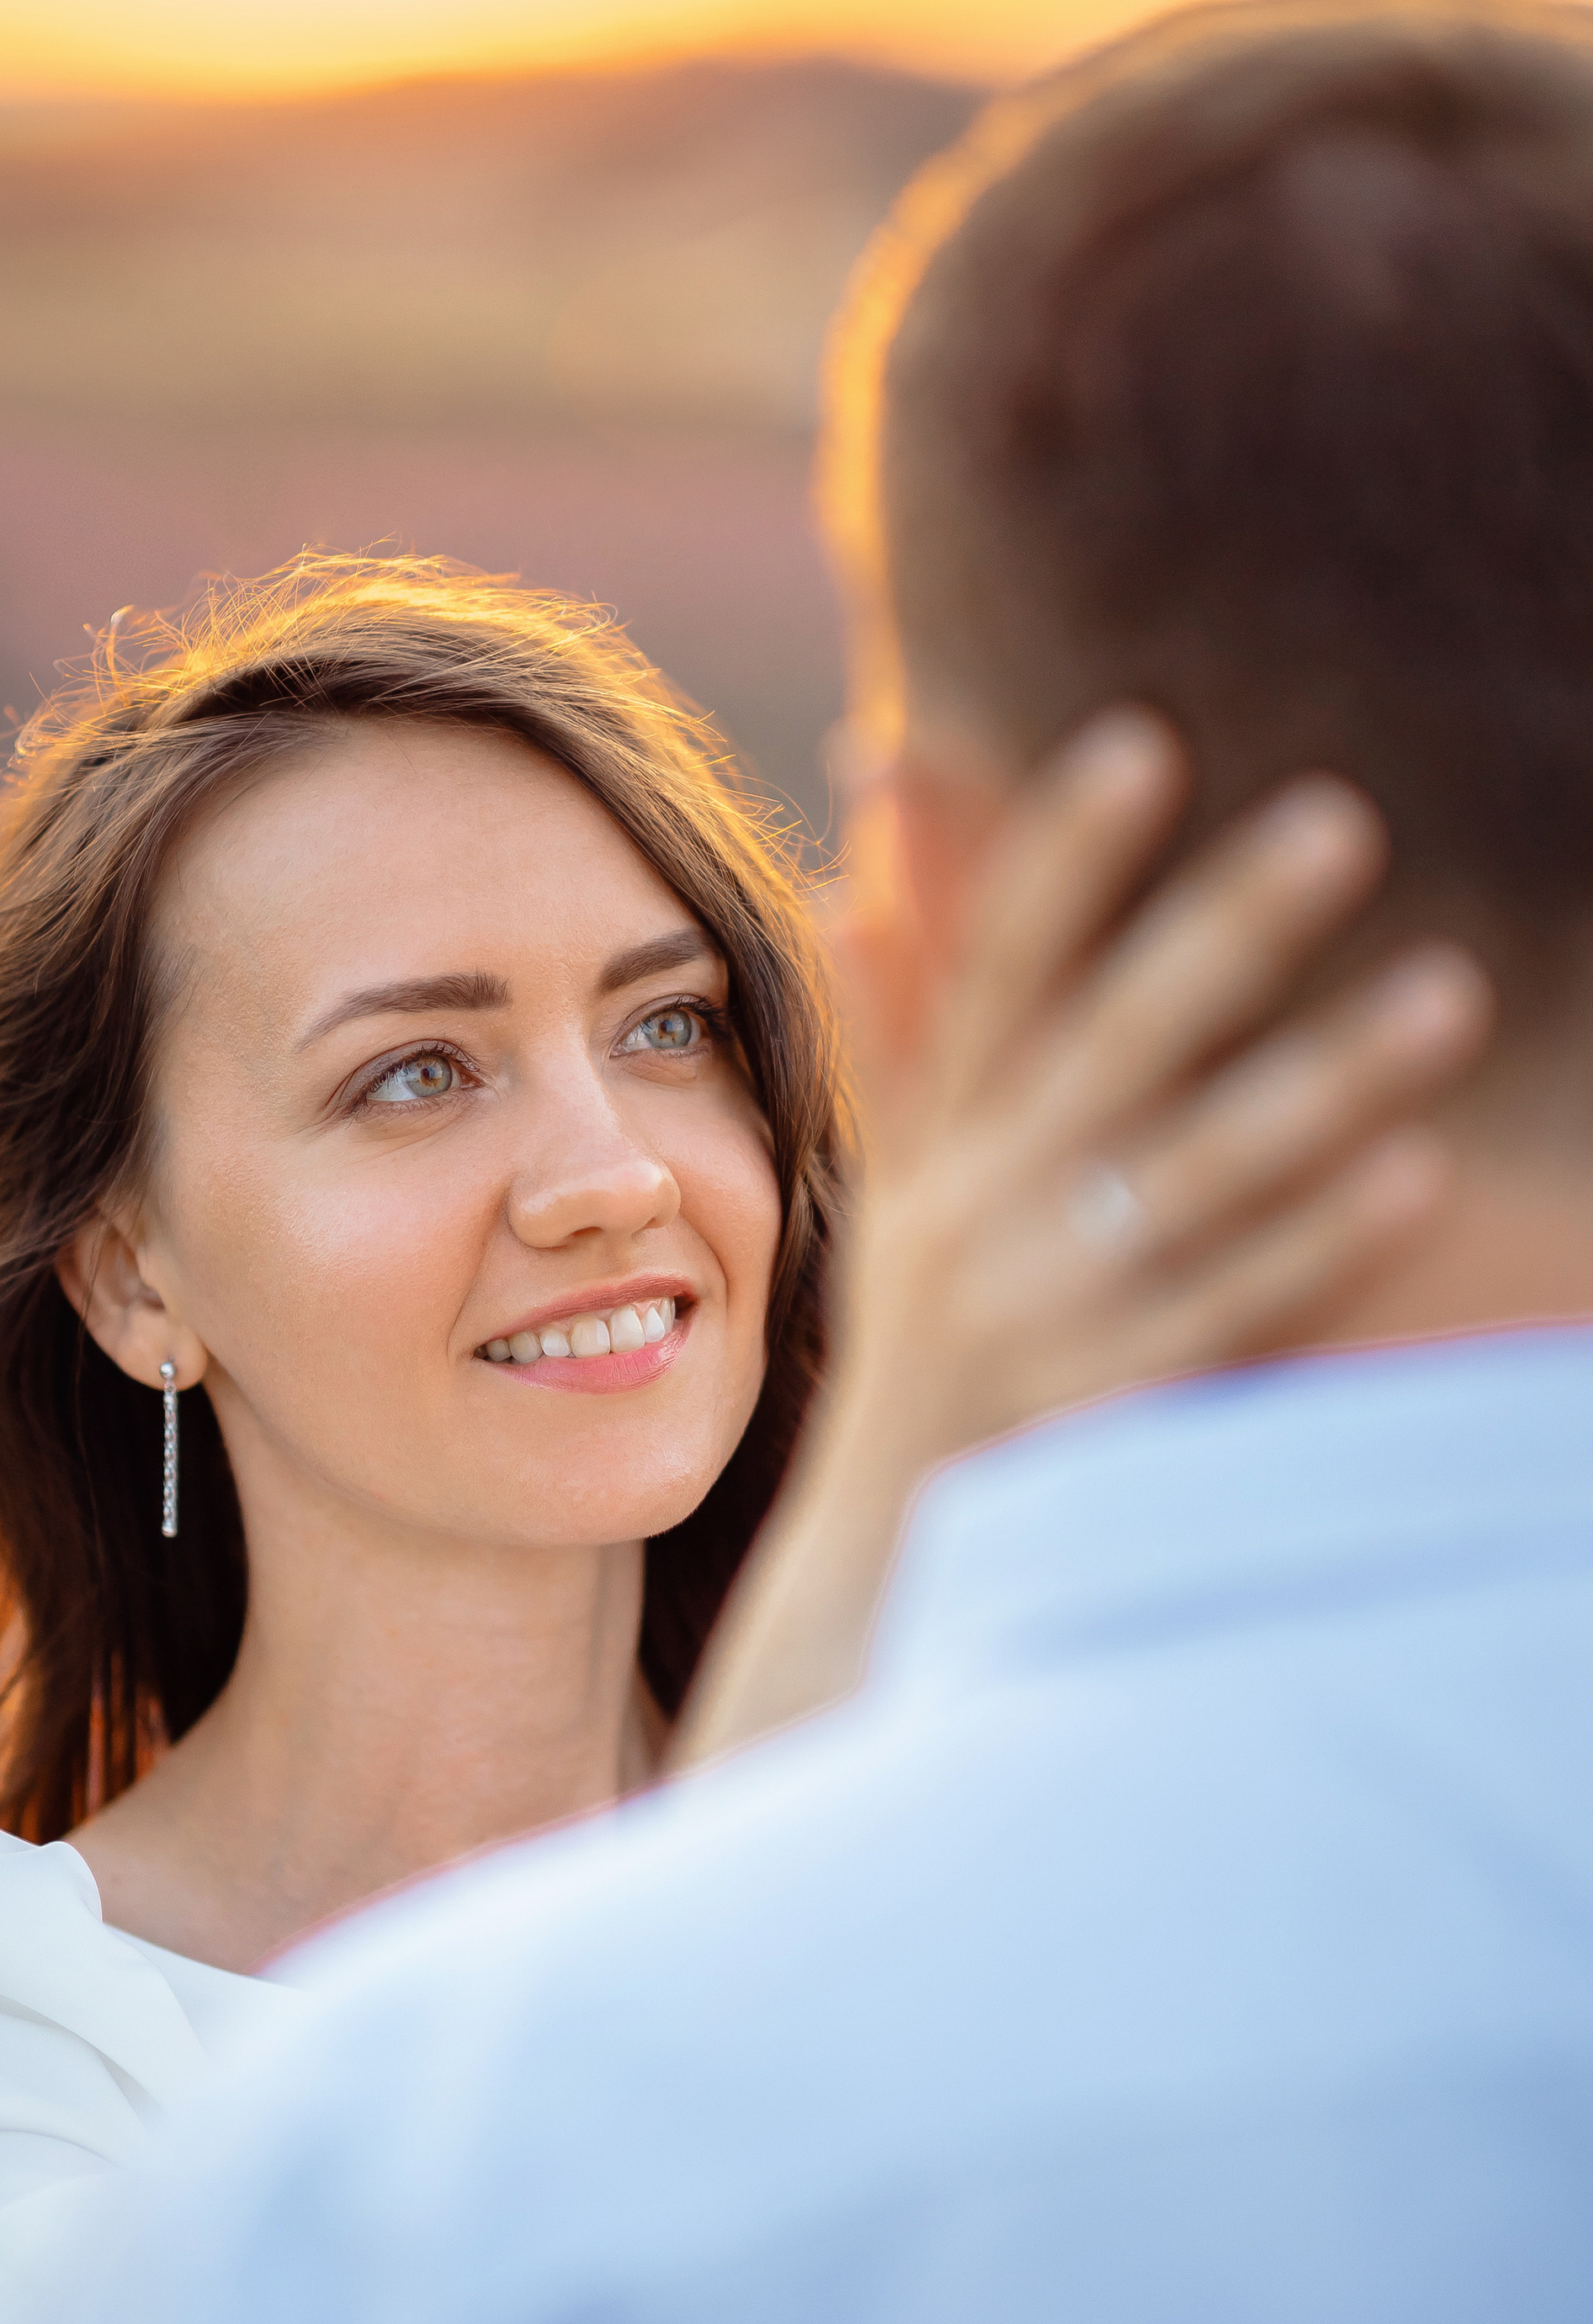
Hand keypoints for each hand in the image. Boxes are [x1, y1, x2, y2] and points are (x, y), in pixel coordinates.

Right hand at [672, 711, 1493, 1768]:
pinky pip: (1226, 1315)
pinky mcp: (1100, 1411)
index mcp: (937, 1144)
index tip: (1145, 743)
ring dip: (1321, 1079)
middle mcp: (978, 1214)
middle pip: (1106, 1047)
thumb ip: (900, 1012)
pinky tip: (1419, 1173)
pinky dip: (1318, 1245)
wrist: (869, 1580)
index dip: (1058, 857)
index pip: (992, 974)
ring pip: (1190, 1176)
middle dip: (1221, 932)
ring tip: (1454, 989)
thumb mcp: (895, 1184)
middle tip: (1344, 821)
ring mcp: (1039, 1316)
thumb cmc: (920, 1349)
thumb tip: (870, 833)